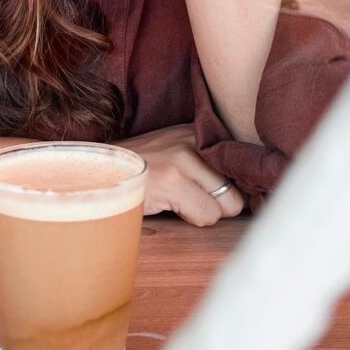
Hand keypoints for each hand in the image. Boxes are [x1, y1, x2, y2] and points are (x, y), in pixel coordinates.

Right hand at [120, 124, 243, 226]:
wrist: (99, 172)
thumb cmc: (143, 171)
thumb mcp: (178, 153)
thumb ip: (210, 164)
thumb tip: (251, 194)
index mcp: (199, 130)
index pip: (245, 161)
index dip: (238, 186)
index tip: (227, 194)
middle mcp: (195, 138)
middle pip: (239, 189)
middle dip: (219, 203)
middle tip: (190, 198)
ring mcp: (183, 157)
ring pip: (228, 205)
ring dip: (205, 212)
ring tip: (178, 200)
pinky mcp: (172, 179)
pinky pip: (207, 215)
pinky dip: (191, 219)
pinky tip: (169, 204)